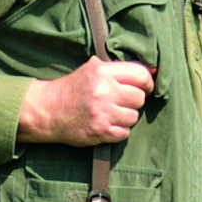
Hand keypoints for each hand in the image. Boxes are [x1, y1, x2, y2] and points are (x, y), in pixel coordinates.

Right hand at [18, 57, 153, 146]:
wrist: (48, 110)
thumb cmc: (74, 88)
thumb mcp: (92, 69)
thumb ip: (120, 69)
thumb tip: (153, 71)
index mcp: (102, 72)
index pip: (141, 75)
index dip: (148, 82)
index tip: (145, 87)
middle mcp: (103, 91)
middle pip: (139, 98)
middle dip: (135, 101)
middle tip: (123, 101)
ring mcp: (101, 113)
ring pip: (134, 116)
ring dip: (127, 116)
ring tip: (113, 113)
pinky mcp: (99, 131)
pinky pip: (124, 132)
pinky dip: (119, 130)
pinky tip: (108, 124)